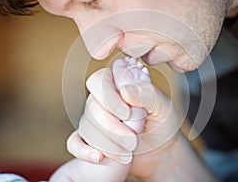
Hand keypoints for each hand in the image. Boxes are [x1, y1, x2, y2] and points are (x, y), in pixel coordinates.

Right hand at [67, 66, 183, 179]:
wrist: (160, 151)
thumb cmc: (162, 124)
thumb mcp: (163, 107)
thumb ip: (148, 94)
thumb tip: (125, 90)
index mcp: (119, 85)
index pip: (100, 79)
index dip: (110, 96)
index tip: (128, 113)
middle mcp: (103, 100)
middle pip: (92, 104)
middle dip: (112, 125)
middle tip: (133, 139)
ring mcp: (94, 120)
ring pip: (86, 125)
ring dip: (107, 142)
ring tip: (129, 151)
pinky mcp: (89, 140)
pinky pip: (74, 143)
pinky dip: (84, 150)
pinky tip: (100, 157)